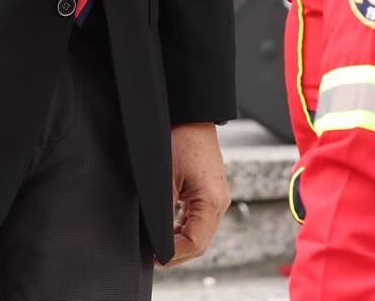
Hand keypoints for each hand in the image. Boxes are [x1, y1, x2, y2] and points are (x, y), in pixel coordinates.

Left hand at [163, 124, 230, 266]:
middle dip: (177, 253)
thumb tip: (155, 238)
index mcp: (212, 201)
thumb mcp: (165, 181)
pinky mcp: (211, 192)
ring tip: (158, 245)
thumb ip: (163, 214)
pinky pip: (200, 220)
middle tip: (154, 256)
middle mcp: (220, 202)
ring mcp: (218, 197)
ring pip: (201, 234)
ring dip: (181, 243)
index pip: (195, 244)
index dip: (173, 255)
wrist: (191, 116)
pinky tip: (169, 230)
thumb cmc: (179, 140)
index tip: (154, 257)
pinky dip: (185, 229)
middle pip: (200, 243)